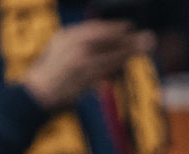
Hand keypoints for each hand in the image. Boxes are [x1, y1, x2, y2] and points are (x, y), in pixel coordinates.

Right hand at [21, 20, 151, 111]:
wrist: (40, 90)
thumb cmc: (52, 68)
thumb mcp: (61, 44)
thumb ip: (81, 38)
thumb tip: (106, 37)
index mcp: (68, 36)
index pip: (96, 29)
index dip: (114, 28)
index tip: (129, 27)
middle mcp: (75, 47)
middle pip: (107, 40)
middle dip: (128, 39)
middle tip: (148, 37)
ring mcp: (81, 63)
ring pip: (111, 55)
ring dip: (130, 51)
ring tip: (146, 47)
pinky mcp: (86, 79)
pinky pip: (107, 70)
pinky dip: (120, 64)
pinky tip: (131, 60)